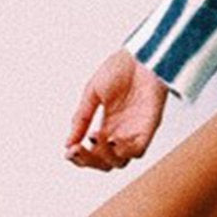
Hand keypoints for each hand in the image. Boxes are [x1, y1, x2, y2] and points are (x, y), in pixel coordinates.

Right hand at [65, 50, 169, 170]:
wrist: (141, 53)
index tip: (70, 150)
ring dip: (105, 158)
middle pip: (105, 163)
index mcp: (108, 124)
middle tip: (78, 148)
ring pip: (121, 161)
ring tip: (97, 140)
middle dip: (89, 161)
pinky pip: (139, 150)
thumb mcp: (93, 93)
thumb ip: (82, 118)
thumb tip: (67, 144)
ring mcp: (135, 130)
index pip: (93, 153)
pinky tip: (113, 140)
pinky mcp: (149, 126)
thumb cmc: (121, 67)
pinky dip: (124, 152)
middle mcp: (121, 131)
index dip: (80, 157)